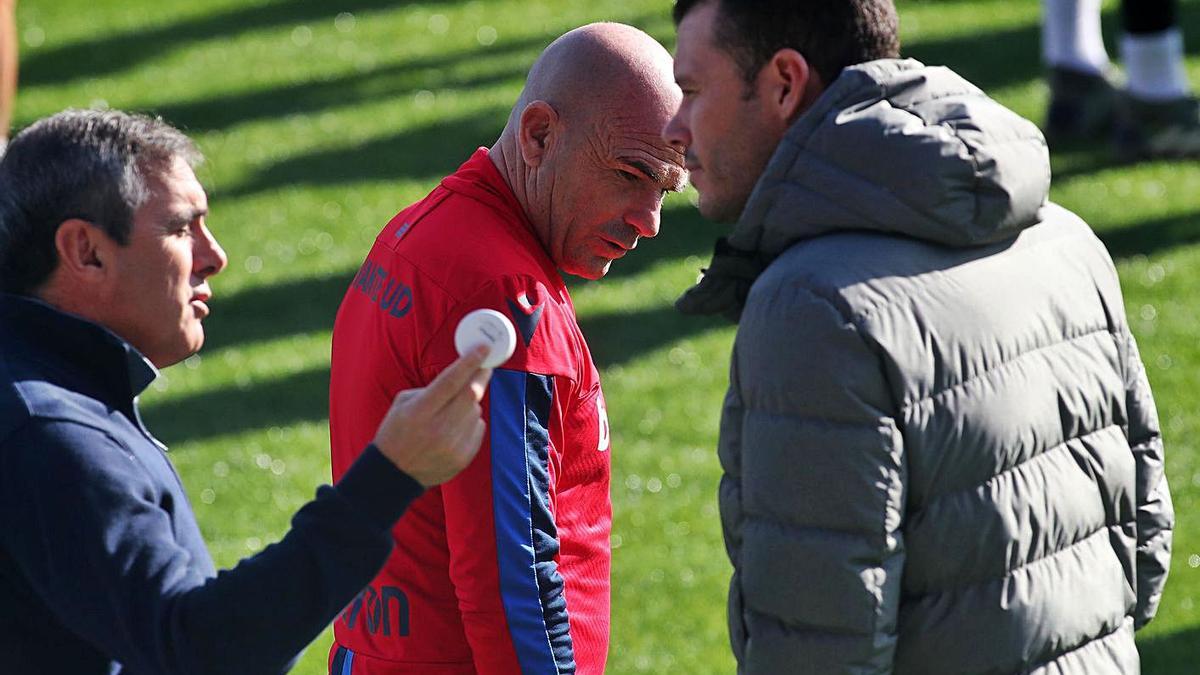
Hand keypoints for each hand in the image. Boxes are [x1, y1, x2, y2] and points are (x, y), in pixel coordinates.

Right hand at [373, 346, 491, 486]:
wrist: (394, 474)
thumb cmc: (397, 432)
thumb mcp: (403, 404)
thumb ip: (431, 388)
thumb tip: (462, 376)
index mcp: (419, 412)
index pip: (450, 381)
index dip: (468, 363)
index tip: (483, 348)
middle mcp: (438, 429)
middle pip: (471, 395)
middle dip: (480, 376)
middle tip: (484, 366)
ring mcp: (453, 445)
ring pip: (476, 411)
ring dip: (471, 403)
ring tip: (453, 409)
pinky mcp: (463, 457)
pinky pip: (477, 428)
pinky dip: (471, 422)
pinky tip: (454, 428)